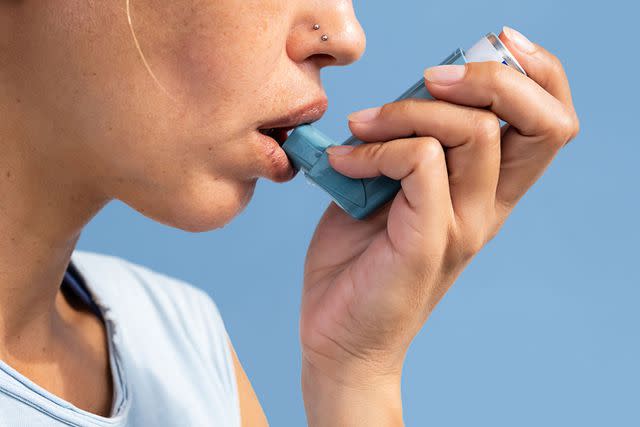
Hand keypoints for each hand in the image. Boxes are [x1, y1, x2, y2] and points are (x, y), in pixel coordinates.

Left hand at [300, 28, 578, 425]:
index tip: (496, 41)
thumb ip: (407, 144)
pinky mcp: (430, 239)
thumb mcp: (385, 187)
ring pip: (476, 133)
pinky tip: (345, 162)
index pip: (547, 124)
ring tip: (362, 125)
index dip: (537, 74)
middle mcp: (487, 208)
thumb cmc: (357, 261)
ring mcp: (464, 225)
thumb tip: (405, 97)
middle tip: (431, 78)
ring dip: (411, 110)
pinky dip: (380, 147)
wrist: (337, 333)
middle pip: (541, 123)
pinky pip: (421, 162)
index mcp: (484, 193)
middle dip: (493, 78)